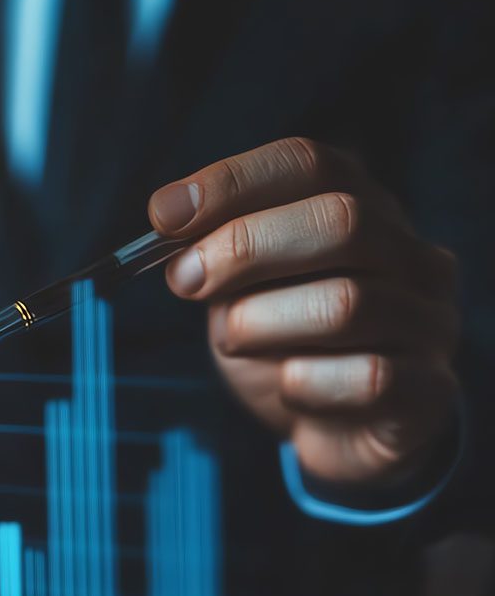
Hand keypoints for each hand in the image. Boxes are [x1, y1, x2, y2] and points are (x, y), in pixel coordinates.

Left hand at [148, 138, 459, 486]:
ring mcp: (430, 320)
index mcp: (361, 209)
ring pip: (348, 304)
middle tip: (184, 281)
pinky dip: (304, 384)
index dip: (232, 183)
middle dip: (245, 248)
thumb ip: (212, 249)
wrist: (331, 430)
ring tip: (231, 341)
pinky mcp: (432, 388)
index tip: (164, 215)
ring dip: (260, 322)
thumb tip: (169, 216)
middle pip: (340, 220)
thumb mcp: (236, 288)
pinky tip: (287, 388)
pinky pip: (368, 378)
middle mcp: (410, 255)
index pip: (308, 165)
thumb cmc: (280, 342)